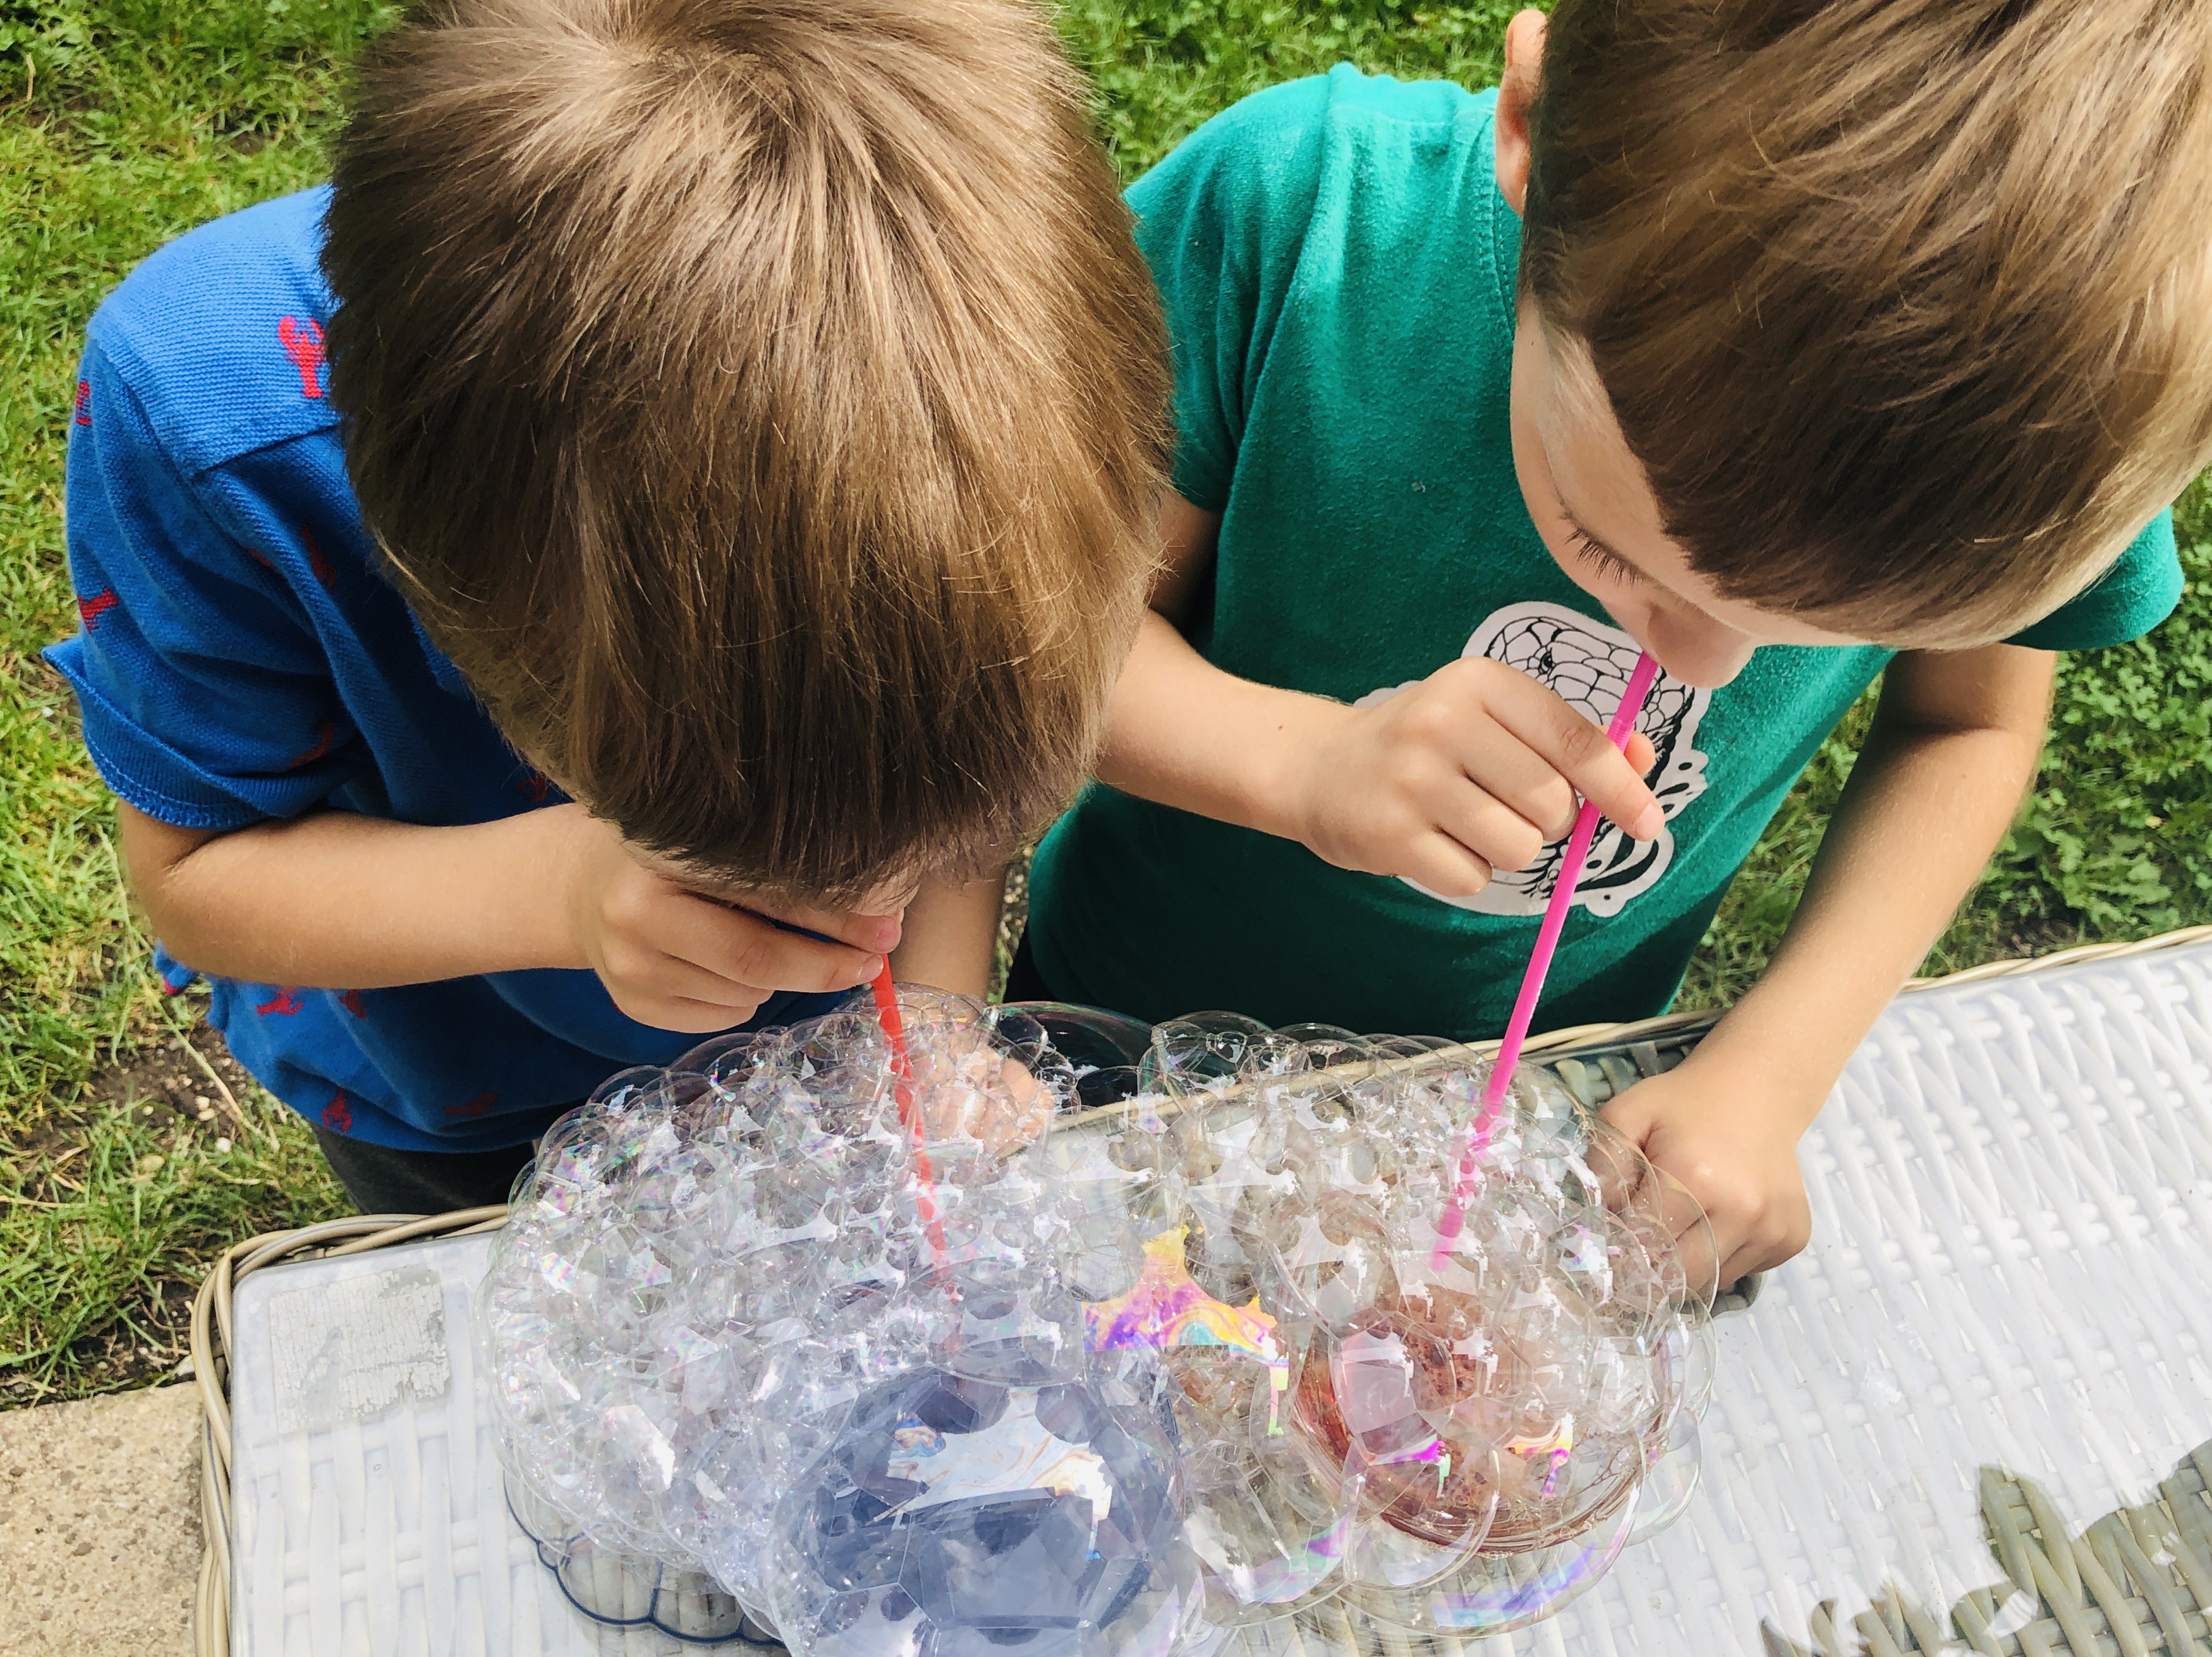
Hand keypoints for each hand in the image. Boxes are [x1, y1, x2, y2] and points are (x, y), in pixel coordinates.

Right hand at [553, 807, 899, 1032]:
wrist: (580, 886)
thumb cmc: (668, 854)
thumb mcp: (712, 843)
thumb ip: (777, 870)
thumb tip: (875, 913)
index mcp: (660, 861)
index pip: (765, 897)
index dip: (834, 918)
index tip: (886, 928)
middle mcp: (635, 918)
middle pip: (756, 960)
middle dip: (825, 965)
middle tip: (871, 961)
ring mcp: (628, 970)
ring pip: (744, 995)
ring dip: (781, 980)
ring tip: (771, 945)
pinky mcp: (632, 1006)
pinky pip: (721, 1016)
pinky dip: (745, 998)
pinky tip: (729, 967)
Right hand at [1280, 656, 1662, 898]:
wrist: (1320, 767)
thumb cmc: (1428, 745)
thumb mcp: (1493, 720)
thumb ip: (1567, 738)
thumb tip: (1642, 762)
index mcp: (1479, 682)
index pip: (1576, 741)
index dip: (1622, 787)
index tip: (1647, 822)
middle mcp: (1443, 723)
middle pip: (1551, 805)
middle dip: (1551, 824)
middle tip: (1511, 809)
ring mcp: (1412, 780)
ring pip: (1518, 848)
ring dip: (1507, 850)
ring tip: (1468, 825)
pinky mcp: (1389, 834)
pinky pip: (1471, 878)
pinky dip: (1465, 872)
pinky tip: (1435, 843)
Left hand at [1601, 1056, 1813, 1292]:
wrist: (1757, 1090)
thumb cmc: (1684, 1104)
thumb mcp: (1628, 1114)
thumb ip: (1603, 1163)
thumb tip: (1599, 1218)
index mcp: (1694, 1176)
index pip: (1646, 1244)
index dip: (1624, 1246)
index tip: (1616, 1240)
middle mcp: (1741, 1209)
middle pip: (1682, 1276)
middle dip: (1656, 1268)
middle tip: (1645, 1244)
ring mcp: (1773, 1227)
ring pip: (1714, 1280)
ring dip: (1692, 1265)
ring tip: (1688, 1222)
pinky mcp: (1792, 1239)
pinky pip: (1745, 1270)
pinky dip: (1724, 1258)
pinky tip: (1720, 1220)